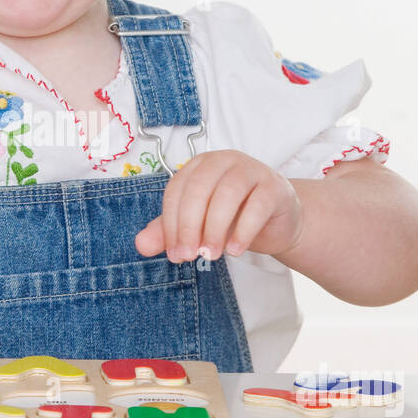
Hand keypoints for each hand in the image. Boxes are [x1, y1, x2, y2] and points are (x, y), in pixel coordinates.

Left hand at [134, 149, 302, 261]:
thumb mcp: (197, 226)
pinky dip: (244, 230)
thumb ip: (168, 233)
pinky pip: (257, 205)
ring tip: (211, 255)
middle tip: (189, 256)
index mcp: (199, 166)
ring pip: (227, 193)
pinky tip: (235, 250)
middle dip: (190, 225)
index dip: (171, 223)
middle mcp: (224, 161)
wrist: (277, 222)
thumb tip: (140, 245)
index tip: (174, 253)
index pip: (177, 190)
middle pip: (199, 189)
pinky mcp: (274, 187)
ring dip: (215, 228)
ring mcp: (252, 170)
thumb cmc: (233, 219)